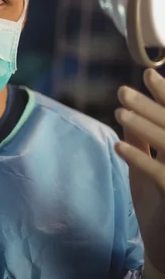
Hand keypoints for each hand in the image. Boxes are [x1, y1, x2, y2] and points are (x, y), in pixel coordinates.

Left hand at [115, 69, 164, 273]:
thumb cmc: (158, 205)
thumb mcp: (148, 170)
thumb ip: (143, 143)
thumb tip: (130, 115)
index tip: (148, 74)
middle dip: (148, 105)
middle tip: (123, 90)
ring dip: (142, 127)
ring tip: (120, 113)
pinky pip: (159, 173)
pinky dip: (139, 158)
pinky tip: (119, 146)